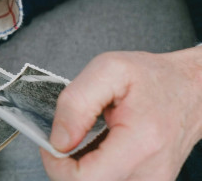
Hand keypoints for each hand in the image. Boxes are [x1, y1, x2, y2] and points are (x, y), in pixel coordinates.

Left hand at [41, 47, 201, 179]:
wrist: (192, 90)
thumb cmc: (154, 79)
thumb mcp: (109, 70)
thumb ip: (76, 103)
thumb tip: (59, 140)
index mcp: (140, 143)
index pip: (83, 179)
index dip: (56, 163)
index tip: (52, 143)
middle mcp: (150, 172)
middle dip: (66, 165)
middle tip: (69, 137)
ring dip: (81, 169)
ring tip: (88, 140)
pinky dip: (95, 170)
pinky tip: (98, 150)